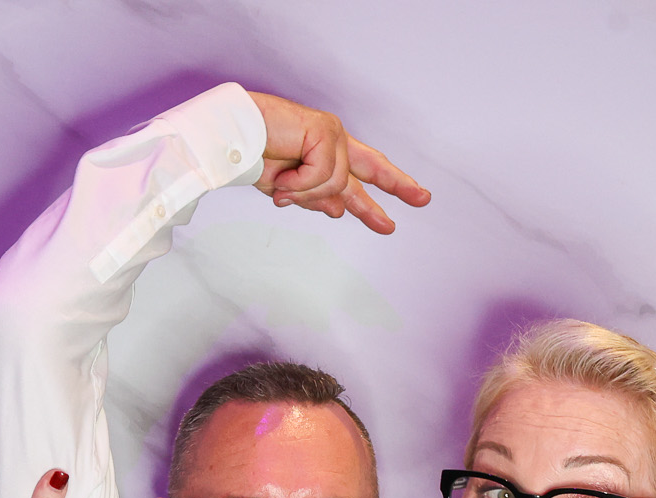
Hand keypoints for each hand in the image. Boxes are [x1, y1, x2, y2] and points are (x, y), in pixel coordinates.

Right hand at [247, 91, 430, 233]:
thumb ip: (315, 198)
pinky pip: (322, 175)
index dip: (390, 186)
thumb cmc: (253, 157)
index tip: (414, 198)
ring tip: (281, 185)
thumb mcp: (288, 191)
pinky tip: (282, 174)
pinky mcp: (324, 130)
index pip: (365, 172)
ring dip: (304, 193)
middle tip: (422, 199)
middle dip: (397, 186)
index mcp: (326, 156)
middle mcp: (333, 143)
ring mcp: (331, 134)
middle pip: (373, 168)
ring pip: (336, 185)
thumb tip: (339, 210)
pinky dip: (298, 182)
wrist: (232, 139)